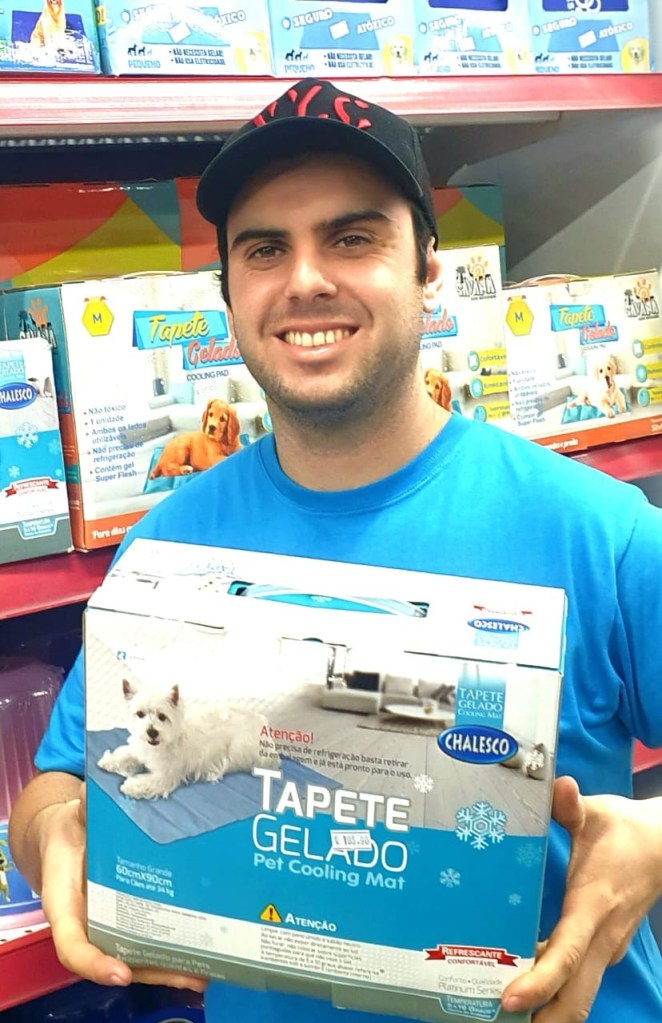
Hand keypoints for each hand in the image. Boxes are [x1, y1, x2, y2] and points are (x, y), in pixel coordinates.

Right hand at [39, 782, 206, 993]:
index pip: (72, 945)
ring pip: (137, 956)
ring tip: (205, 971)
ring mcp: (112, 923)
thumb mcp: (74, 816)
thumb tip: (92, 796)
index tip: (120, 972)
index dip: (94, 963)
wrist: (70, 835)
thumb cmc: (70, 831)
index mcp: (65, 903)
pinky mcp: (131, 915)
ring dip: (170, 967)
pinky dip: (173, 947)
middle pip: (116, 960)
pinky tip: (204, 950)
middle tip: (189, 975)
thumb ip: (84, 808)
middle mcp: (89, 921)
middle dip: (152, 971)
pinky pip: (149, 937)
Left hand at [501, 776, 661, 1020]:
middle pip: (574, 997)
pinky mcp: (602, 948)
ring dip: (545, 1011)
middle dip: (540, 1019)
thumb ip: (571, 805)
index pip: (566, 955)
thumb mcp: (596, 812)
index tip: (509, 1000)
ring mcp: (604, 948)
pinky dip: (551, 990)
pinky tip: (516, 984)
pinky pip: (576, 979)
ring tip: (498, 1013)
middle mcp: (601, 938)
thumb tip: (560, 787)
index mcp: (594, 906)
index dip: (538, 983)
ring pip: (577, 995)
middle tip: (493, 1021)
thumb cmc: (623, 829)